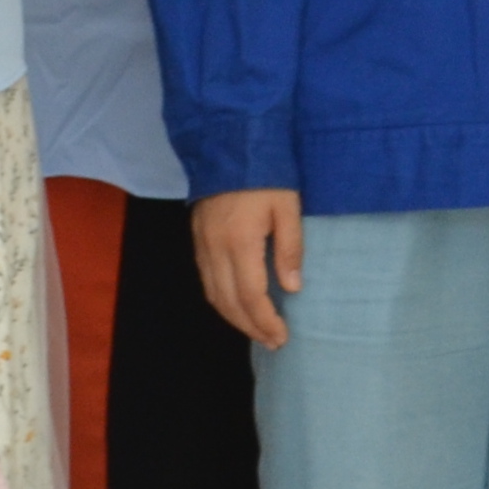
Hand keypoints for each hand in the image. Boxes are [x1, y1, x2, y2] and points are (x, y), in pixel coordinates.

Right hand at [193, 188, 303, 346]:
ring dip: (234, 318)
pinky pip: (206, 280)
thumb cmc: (265, 177)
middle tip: (272, 342)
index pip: (250, 295)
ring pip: (213, 294)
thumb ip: (290, 249)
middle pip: (228, 301)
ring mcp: (202, 245)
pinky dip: (221, 300)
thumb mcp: (288, 208)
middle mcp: (215, 249)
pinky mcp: (197, 239)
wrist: (227, 147)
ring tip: (256, 330)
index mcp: (240, 242)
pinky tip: (236, 305)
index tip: (282, 336)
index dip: (265, 320)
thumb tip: (291, 289)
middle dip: (250, 326)